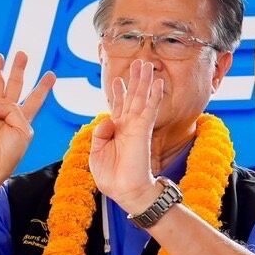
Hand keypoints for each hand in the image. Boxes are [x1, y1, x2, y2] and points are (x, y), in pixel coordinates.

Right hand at [0, 51, 55, 186]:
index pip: (36, 98)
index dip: (43, 86)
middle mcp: (7, 111)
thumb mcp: (23, 131)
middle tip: (23, 54)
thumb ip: (16, 111)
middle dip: (19, 69)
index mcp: (23, 118)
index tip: (51, 74)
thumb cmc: (8, 153)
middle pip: (16, 85)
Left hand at [90, 59, 165, 211]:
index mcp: (116, 131)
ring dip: (144, 81)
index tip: (118, 79)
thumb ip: (100, 132)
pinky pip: (149, 109)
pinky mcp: (142, 131)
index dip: (119, 92)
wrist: (125, 191)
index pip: (118, 106)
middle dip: (135, 79)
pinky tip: (157, 83)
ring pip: (141, 98)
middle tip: (139, 62)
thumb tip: (108, 118)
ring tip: (147, 64)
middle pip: (132, 97)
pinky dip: (154, 96)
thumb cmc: (111, 177)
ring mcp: (136, 127)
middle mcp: (128, 126)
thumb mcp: (96, 151)